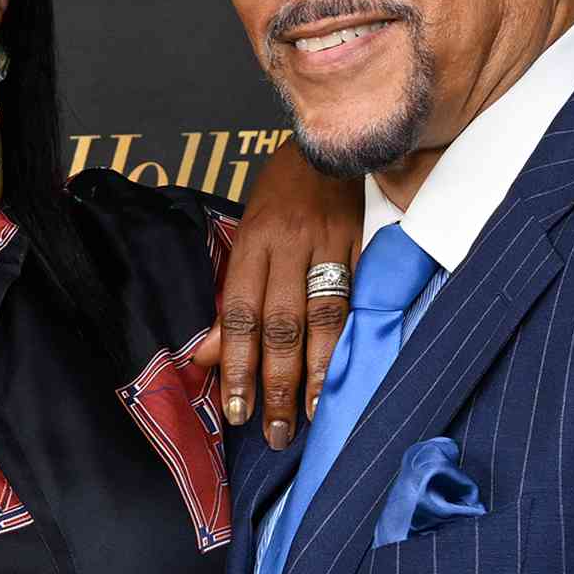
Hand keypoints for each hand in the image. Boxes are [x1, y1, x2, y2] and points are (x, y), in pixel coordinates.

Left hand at [191, 140, 361, 448]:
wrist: (331, 142)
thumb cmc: (283, 193)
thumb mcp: (248, 234)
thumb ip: (234, 294)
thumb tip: (210, 354)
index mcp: (254, 242)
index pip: (241, 314)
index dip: (237, 364)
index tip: (235, 409)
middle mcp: (290, 246)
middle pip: (281, 325)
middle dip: (276, 383)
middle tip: (275, 431)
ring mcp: (330, 246)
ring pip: (322, 318)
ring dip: (318, 372)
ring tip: (314, 415)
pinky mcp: (363, 247)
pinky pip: (357, 301)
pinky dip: (351, 341)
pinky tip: (350, 374)